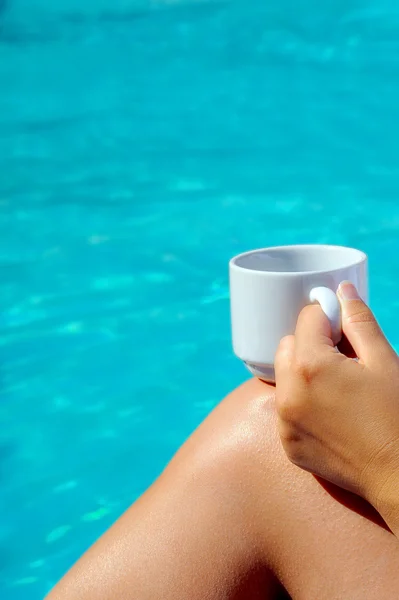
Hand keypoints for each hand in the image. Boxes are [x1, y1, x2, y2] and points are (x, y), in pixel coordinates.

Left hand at [275, 282, 398, 533]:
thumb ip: (357, 321)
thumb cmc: (397, 415)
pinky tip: (331, 412)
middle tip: (344, 359)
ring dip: (303, 372)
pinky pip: (286, 408)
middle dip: (311, 343)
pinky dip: (301, 402)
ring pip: (283, 376)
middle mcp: (288, 393)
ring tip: (338, 387)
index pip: (307, 319)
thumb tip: (341, 291)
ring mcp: (284, 422)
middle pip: (288, 346)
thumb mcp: (384, 361)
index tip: (344, 329)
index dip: (328, 317)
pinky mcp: (288, 443)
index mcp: (310, 366)